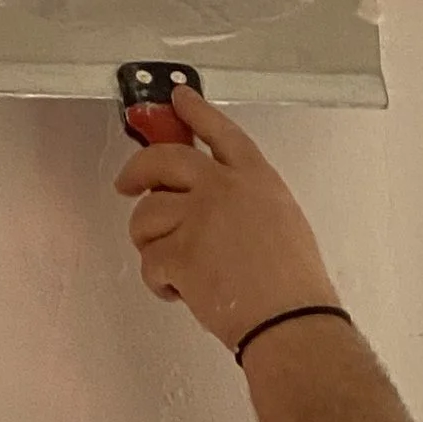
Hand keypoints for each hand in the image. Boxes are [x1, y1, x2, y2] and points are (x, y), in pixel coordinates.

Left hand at [113, 89, 338, 351]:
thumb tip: (210, 209)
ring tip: (168, 266)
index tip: (178, 98)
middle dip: (137, 170)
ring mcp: (199, 217)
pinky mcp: (180, 252)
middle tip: (127, 184)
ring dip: (149, 242)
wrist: (291, 322)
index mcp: (255, 179)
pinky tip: (177, 292)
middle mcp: (223, 188)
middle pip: (164, 159)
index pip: (220, 131)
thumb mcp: (284, 223)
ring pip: (146, 214)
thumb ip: (247, 203)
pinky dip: (158, 281)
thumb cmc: (295, 289)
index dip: (195, 111)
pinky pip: (150, 260)